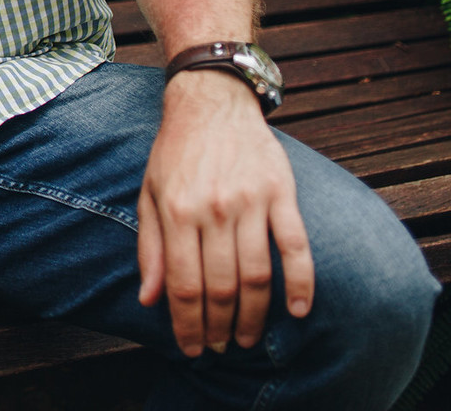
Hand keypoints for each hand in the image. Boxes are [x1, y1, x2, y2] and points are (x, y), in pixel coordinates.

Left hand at [138, 70, 313, 355]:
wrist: (210, 101)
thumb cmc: (175, 153)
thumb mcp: (149, 194)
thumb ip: (150, 247)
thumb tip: (150, 300)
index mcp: (176, 211)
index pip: (184, 285)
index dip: (188, 324)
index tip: (192, 348)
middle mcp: (213, 209)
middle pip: (221, 287)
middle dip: (219, 327)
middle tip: (221, 348)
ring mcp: (250, 201)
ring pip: (257, 275)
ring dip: (255, 316)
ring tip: (248, 338)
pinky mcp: (281, 193)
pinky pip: (297, 246)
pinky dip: (302, 282)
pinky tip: (299, 310)